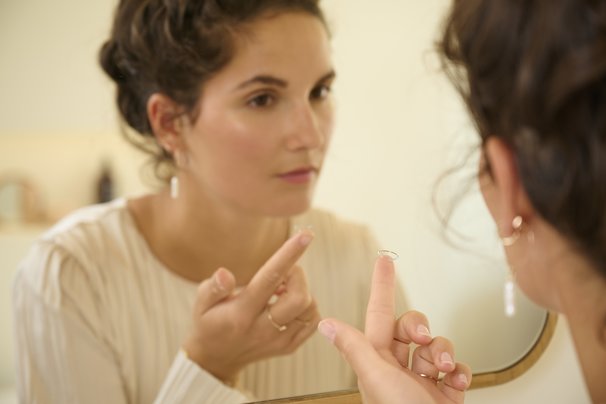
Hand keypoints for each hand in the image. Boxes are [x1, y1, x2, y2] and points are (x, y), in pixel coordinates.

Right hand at [183, 229, 319, 383]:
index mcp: (241, 313)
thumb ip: (213, 287)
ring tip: (282, 288)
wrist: (216, 360)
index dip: (289, 254)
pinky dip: (308, 306)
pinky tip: (289, 303)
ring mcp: (279, 341)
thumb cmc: (209, 322)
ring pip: (309, 310)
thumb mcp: (201, 303)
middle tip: (283, 271)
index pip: (270, 279)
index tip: (306, 235)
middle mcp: (263, 329)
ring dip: (303, 291)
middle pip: (299, 298)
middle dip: (298, 275)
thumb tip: (225, 273)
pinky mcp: (289, 346)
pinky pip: (312, 321)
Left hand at [318, 255, 470, 403]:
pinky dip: (459, 370)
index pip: (379, 314)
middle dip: (422, 328)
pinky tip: (456, 380)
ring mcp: (422, 381)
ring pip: (436, 345)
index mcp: (377, 360)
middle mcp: (398, 368)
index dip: (383, 285)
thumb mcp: (377, 378)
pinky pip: (455, 367)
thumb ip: (355, 348)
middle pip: (412, 327)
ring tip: (442, 368)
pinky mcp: (445, 393)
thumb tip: (325, 323)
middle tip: (423, 340)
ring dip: (444, 351)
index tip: (385, 260)